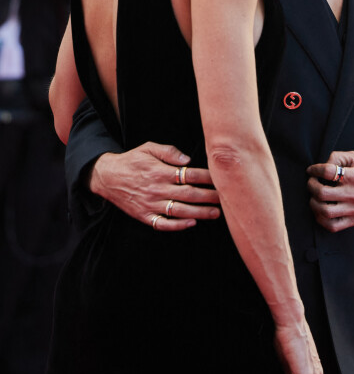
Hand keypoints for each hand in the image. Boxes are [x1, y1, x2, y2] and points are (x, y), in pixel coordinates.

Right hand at [89, 142, 220, 229]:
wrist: (107, 176)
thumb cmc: (132, 160)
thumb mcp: (148, 148)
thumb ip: (169, 151)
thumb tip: (188, 159)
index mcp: (160, 171)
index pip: (190, 175)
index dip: (207, 178)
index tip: (221, 179)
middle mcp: (157, 189)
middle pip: (189, 194)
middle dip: (209, 196)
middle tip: (225, 198)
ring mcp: (151, 204)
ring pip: (180, 211)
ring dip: (199, 213)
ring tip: (215, 213)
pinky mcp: (144, 216)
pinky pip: (162, 224)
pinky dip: (177, 226)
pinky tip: (191, 224)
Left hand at [306, 150, 353, 230]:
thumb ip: (338, 157)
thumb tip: (323, 165)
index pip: (328, 172)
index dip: (315, 170)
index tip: (312, 170)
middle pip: (322, 193)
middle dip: (311, 186)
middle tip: (312, 182)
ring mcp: (353, 209)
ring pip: (325, 211)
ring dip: (313, 204)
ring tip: (314, 197)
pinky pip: (333, 226)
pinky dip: (321, 220)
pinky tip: (320, 211)